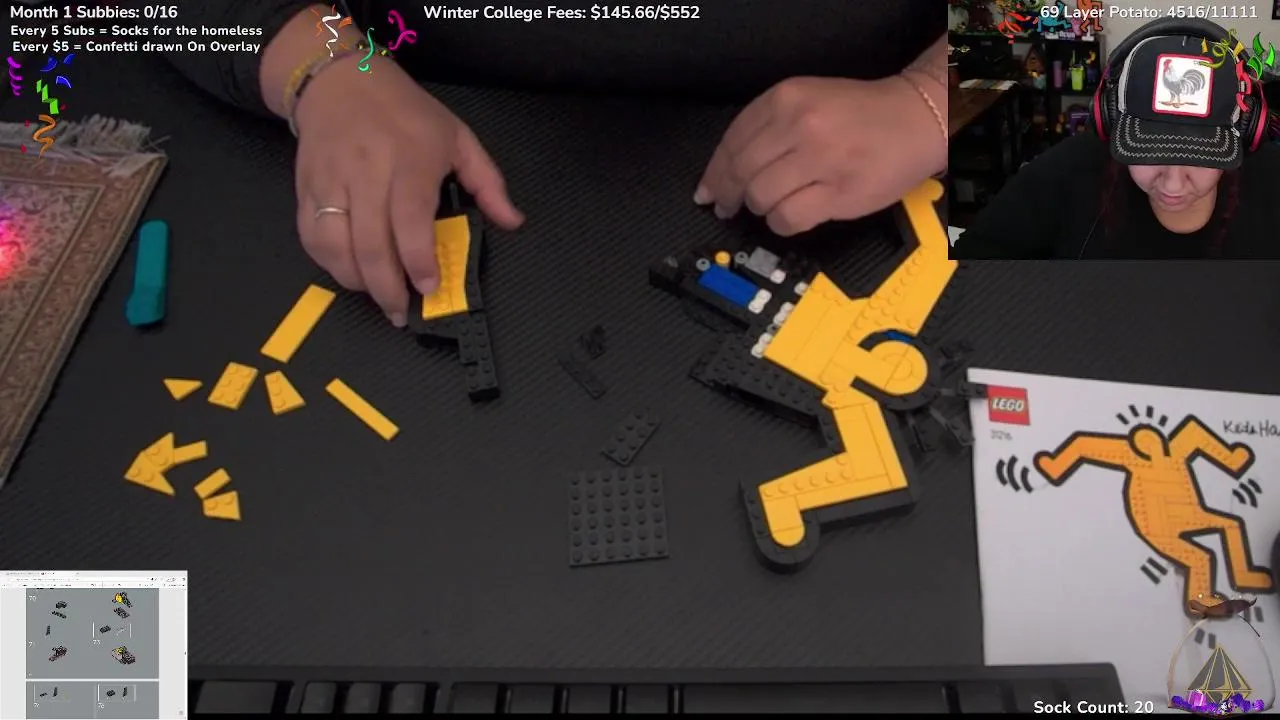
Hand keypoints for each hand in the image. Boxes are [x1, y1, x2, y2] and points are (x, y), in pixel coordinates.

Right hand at [292, 55, 522, 325]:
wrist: (342, 81)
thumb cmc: (406, 113)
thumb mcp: (458, 137)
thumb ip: (488, 183)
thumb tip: (513, 221)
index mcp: (409, 159)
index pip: (409, 218)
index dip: (417, 258)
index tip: (429, 286)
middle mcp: (366, 171)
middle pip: (369, 242)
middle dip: (386, 287)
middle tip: (400, 311)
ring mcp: (331, 180)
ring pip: (334, 245)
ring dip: (356, 280)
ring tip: (377, 294)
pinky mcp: (306, 188)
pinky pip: (311, 237)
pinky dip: (329, 264)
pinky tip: (350, 272)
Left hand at [695, 76, 945, 235]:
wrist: (916, 119)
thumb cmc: (860, 114)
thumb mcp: (807, 99)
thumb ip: (767, 126)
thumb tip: (724, 172)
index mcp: (787, 98)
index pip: (732, 140)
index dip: (714, 171)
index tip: (707, 188)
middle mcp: (801, 125)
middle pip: (741, 172)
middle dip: (727, 195)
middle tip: (726, 207)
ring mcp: (821, 160)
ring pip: (761, 197)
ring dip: (759, 208)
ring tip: (770, 205)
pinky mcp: (839, 193)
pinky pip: (788, 218)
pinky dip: (781, 223)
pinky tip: (789, 216)